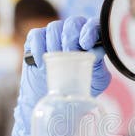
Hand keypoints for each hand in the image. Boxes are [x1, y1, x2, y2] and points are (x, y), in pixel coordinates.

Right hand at [11, 17, 110, 135]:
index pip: (93, 27)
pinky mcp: (35, 48)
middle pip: (72, 23)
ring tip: (55, 57)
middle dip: (71, 34)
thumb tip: (100, 55)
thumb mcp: (93, 85)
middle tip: (70, 48)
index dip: (90, 29)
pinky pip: (35, 36)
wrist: (53, 112)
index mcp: (91, 46)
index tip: (87, 41)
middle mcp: (73, 40)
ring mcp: (53, 43)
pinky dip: (37, 44)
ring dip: (55, 40)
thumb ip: (97, 69)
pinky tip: (40, 58)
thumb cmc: (78, 98)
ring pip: (53, 28)